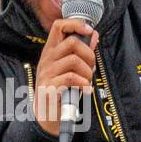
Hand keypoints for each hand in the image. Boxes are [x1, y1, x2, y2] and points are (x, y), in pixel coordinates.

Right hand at [32, 18, 98, 136]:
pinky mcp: (49, 87)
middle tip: (91, 69)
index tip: (89, 31)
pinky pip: (71, 78)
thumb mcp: (71, 69)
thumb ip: (82, 52)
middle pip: (72, 42)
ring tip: (87, 83)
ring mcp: (46, 73)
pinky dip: (84, 84)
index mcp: (51, 52)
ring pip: (74, 60)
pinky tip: (85, 91)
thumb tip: (94, 35)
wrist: (47, 117)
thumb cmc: (61, 91)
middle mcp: (46, 59)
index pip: (59, 26)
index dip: (75, 24)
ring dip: (87, 73)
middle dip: (89, 55)